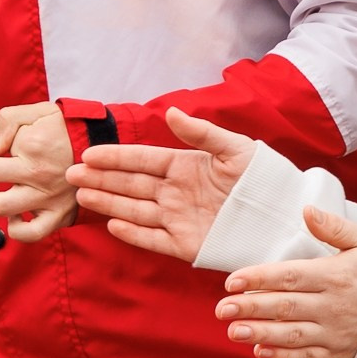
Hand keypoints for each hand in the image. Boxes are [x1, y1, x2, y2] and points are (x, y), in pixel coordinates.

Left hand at [0, 103, 75, 242]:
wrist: (104, 145)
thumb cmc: (68, 127)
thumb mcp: (38, 111)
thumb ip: (8, 121)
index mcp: (30, 151)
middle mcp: (37, 179)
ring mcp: (48, 201)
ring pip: (3, 215)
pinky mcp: (58, 215)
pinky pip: (31, 233)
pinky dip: (16, 228)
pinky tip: (14, 214)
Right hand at [66, 107, 255, 263]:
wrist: (286, 218)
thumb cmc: (265, 179)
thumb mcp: (236, 148)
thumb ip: (201, 133)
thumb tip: (169, 112)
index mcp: (185, 166)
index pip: (142, 160)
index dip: (115, 157)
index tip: (89, 154)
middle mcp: (176, 192)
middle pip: (131, 185)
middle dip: (101, 179)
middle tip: (70, 175)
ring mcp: (179, 219)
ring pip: (135, 210)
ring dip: (108, 203)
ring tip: (82, 196)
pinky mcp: (187, 245)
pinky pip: (155, 239)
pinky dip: (134, 234)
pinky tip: (113, 225)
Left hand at [215, 206, 356, 357]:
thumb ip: (335, 228)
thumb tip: (306, 210)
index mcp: (337, 275)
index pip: (289, 276)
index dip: (258, 278)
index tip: (231, 281)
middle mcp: (334, 306)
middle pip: (285, 306)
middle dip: (250, 308)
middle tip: (220, 309)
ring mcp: (337, 332)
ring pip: (292, 334)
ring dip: (260, 333)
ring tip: (232, 330)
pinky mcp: (341, 352)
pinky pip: (307, 356)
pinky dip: (282, 355)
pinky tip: (259, 350)